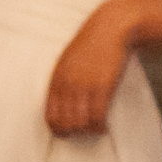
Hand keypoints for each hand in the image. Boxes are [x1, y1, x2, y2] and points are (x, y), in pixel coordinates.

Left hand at [44, 3, 136, 135]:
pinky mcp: (102, 86)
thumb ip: (63, 81)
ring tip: (97, 128)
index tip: (68, 133)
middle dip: (75, 132)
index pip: (50, 115)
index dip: (58, 130)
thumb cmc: (92, 45)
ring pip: (81, 123)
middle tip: (85, 131)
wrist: (111, 27)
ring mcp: (84, 85)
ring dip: (89, 131)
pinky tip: (104, 126)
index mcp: (56, 79)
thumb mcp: (69, 61)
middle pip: (65, 123)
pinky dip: (100, 127)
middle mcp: (67, 84)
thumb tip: (63, 106)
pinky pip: (97, 117)